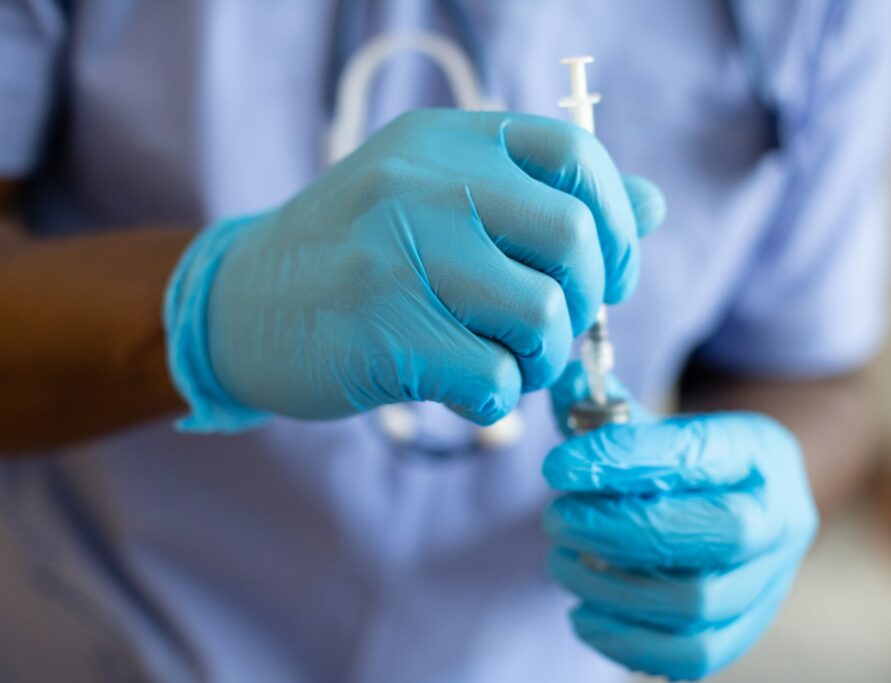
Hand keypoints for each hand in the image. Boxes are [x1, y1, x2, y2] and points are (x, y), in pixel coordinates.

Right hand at [165, 109, 664, 429]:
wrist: (238, 304)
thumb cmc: (355, 257)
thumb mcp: (438, 201)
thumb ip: (540, 200)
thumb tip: (652, 205)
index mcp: (446, 141)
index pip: (575, 154)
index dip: (617, 221)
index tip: (610, 274)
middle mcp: (424, 182)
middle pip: (574, 237)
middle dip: (585, 302)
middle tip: (551, 331)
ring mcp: (399, 252)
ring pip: (543, 314)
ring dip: (541, 358)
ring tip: (502, 362)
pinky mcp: (382, 328)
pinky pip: (495, 377)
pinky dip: (498, 399)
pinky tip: (465, 391)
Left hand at [542, 364, 817, 679]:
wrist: (738, 501)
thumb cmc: (682, 459)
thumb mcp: (654, 421)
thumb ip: (604, 406)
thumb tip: (559, 378)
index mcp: (758, 450)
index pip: (698, 453)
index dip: (623, 460)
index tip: (556, 467)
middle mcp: (780, 517)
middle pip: (717, 532)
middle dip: (621, 529)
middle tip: (556, 518)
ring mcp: (770, 580)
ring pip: (700, 601)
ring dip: (613, 586)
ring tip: (560, 561)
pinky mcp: (746, 628)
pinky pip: (695, 654)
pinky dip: (629, 642)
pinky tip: (582, 613)